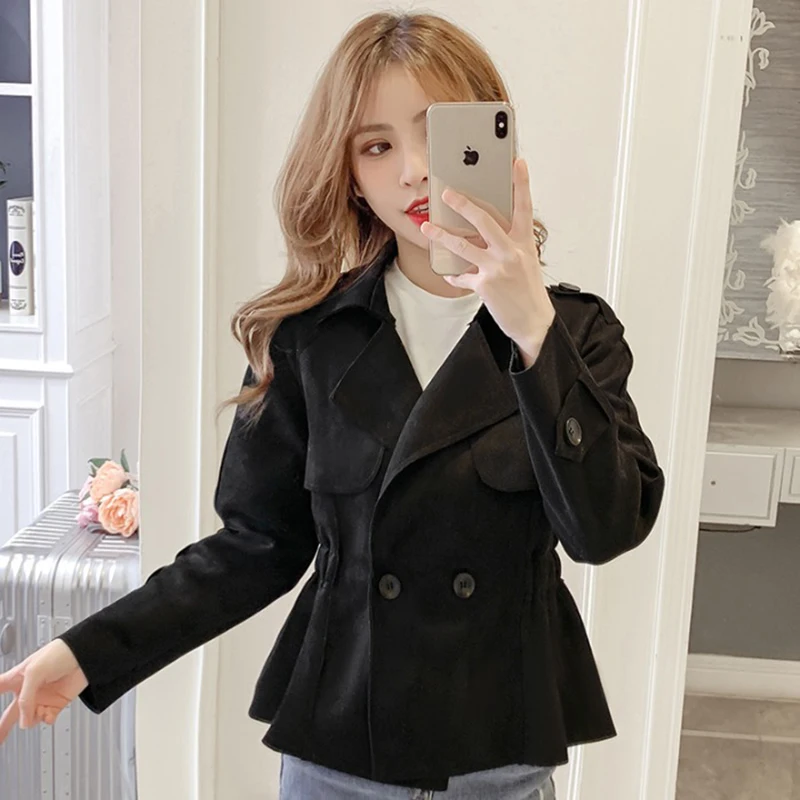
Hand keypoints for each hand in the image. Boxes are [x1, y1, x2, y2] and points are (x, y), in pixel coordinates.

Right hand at [0, 639, 87, 742]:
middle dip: (0, 729)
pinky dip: (46, 720)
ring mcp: (41, 699)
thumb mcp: (35, 672)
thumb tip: (24, 723)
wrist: (86, 655)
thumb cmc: (59, 653)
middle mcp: (27, 691)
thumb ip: (25, 698)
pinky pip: (45, 720)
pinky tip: (48, 715)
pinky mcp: (56, 704)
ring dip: (32, 719)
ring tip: (39, 710)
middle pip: (8, 714)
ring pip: (28, 720)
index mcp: (17, 678)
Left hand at [421, 158, 555, 356]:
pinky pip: (462, 275)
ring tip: (427, 228)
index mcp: (524, 242)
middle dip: (463, 205)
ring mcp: (497, 268)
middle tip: (447, 193)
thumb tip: (484, 233)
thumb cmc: (529, 291)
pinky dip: (455, 275)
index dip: (522, 183)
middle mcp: (511, 252)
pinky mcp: (485, 285)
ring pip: (463, 246)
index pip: (524, 207)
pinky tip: (451, 274)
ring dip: (442, 236)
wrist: (534, 322)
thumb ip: (508, 244)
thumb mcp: (525, 261)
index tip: (517, 162)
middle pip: (484, 221)